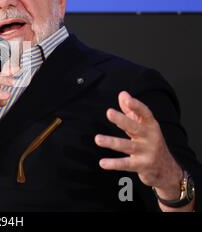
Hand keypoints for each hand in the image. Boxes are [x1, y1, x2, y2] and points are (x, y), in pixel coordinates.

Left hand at [95, 91, 192, 210]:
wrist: (167, 169)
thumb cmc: (150, 143)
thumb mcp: (143, 126)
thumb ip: (131, 111)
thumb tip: (122, 94)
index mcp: (151, 126)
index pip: (145, 113)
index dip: (136, 106)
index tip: (126, 98)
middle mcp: (150, 138)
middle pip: (135, 127)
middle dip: (122, 120)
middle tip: (109, 112)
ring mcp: (147, 152)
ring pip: (128, 146)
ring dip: (112, 142)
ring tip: (97, 139)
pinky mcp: (142, 166)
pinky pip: (126, 164)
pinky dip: (114, 164)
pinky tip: (102, 163)